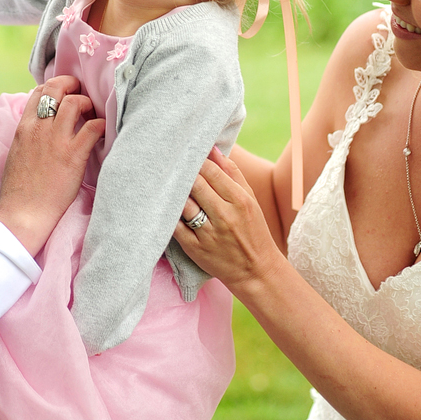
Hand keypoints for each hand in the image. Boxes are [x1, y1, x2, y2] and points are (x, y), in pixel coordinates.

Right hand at [0, 76, 105, 256]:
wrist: (23, 213)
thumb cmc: (19, 189)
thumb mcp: (17, 152)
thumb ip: (28, 135)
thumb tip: (41, 127)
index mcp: (24, 127)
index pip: (38, 92)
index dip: (54, 86)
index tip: (64, 92)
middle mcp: (39, 128)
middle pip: (55, 88)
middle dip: (72, 84)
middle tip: (82, 93)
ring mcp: (56, 140)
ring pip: (75, 102)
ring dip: (87, 103)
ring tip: (92, 113)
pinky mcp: (73, 155)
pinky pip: (93, 128)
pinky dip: (101, 124)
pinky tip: (103, 131)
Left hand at [173, 149, 284, 292]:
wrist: (255, 270)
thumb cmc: (252, 229)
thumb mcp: (249, 199)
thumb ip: (232, 172)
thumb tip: (213, 149)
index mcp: (239, 200)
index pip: (211, 172)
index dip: (196, 161)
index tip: (187, 155)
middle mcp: (224, 216)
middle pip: (195, 185)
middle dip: (183, 173)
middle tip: (173, 165)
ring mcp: (208, 234)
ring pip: (183, 204)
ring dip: (174, 192)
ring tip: (167, 183)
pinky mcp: (194, 248)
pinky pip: (175, 226)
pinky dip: (169, 214)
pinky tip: (165, 205)